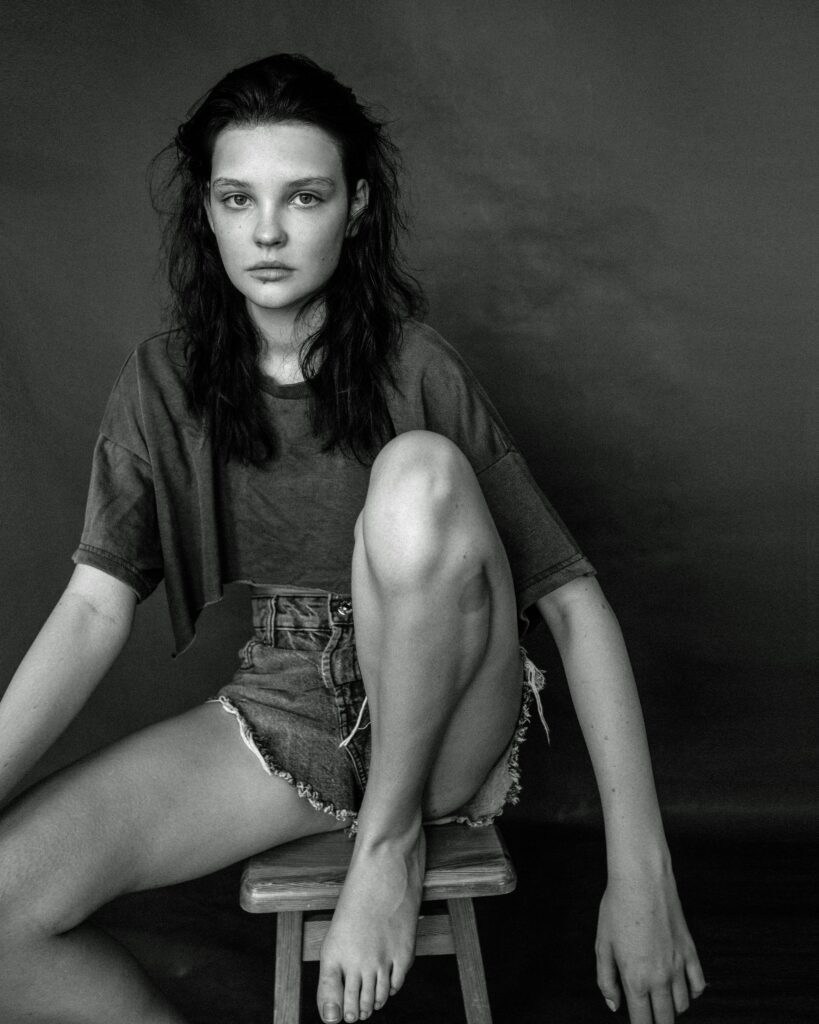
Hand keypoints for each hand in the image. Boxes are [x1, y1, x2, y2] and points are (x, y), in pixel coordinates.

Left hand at [595, 869, 705, 1021]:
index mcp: (635, 979)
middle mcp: (660, 978)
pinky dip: (692, 994)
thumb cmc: (617, 908)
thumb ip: (606, 980)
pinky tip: (681, 989)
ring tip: (660, 1003)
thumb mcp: (602, 945)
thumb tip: (614, 1005)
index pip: (643, 1023)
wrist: (642, 879)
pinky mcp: (690, 951)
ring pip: (683, 1006)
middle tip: (649, 1018)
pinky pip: (698, 985)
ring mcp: (679, 965)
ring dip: (672, 1009)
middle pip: (665, 1020)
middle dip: (657, 1023)